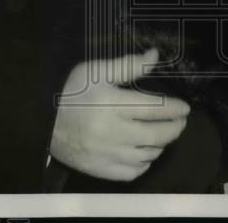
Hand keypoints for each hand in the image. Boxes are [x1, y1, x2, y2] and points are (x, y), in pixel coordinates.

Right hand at [49, 49, 190, 181]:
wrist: (42, 123)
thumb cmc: (72, 93)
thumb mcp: (96, 71)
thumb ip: (127, 65)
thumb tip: (154, 55)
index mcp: (113, 105)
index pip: (155, 109)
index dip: (175, 109)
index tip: (185, 108)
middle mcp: (113, 132)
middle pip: (156, 135)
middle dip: (175, 128)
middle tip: (180, 121)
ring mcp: (108, 154)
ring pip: (148, 154)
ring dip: (161, 144)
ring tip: (162, 134)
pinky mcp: (101, 170)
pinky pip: (133, 172)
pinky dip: (144, 163)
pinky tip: (144, 152)